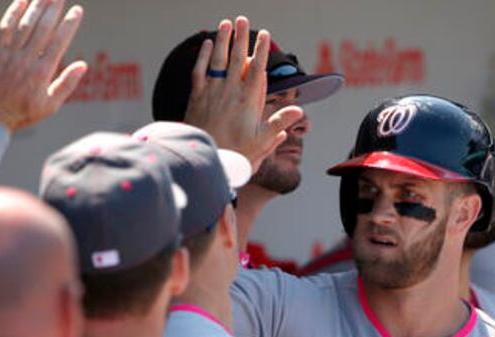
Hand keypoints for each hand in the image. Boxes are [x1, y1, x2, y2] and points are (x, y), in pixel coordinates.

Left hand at [0, 0, 86, 131]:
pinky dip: (13, 12)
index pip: (59, 42)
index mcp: (42, 73)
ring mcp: (9, 54)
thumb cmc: (23, 113)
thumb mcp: (50, 105)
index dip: (69, 24)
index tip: (77, 11)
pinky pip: (5, 27)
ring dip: (36, 6)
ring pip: (25, 24)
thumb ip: (67, 84)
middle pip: (42, 28)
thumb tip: (82, 65)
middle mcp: (26, 60)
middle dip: (53, 9)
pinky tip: (22, 0)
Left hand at [184, 16, 303, 172]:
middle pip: (236, 58)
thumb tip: (298, 110)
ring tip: (227, 24)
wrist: (206, 158)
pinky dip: (203, 56)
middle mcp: (229, 92)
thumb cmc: (236, 152)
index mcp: (247, 101)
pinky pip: (199, 71)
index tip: (264, 34)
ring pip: (218, 60)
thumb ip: (279, 123)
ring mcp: (212, 92)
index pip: (256, 69)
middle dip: (241, 37)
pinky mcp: (196, 97)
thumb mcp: (262, 141)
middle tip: (244, 20)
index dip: (261, 50)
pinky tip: (207, 44)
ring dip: (222, 40)